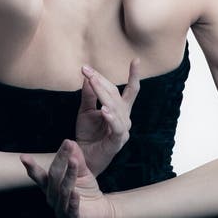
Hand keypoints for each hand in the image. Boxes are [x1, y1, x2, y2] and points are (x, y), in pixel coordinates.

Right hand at [20, 139, 114, 217]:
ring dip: (69, 175)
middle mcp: (52, 197)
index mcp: (49, 186)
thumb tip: (70, 142)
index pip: (39, 175)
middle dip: (60, 159)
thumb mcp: (81, 171)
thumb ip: (75, 158)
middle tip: (68, 144)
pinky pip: (72, 209)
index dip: (31, 167)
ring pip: (63, 190)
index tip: (23, 157)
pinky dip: (73, 201)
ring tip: (74, 161)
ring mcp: (61, 209)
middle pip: (53, 177)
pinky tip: (76, 193)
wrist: (100, 208)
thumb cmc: (86, 188)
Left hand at [75, 59, 140, 176]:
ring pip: (115, 107)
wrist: (81, 157)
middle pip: (116, 95)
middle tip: (86, 70)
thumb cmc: (87, 135)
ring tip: (92, 81)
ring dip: (102, 93)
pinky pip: (116, 127)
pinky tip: (104, 110)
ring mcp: (123, 130)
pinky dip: (111, 117)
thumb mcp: (85, 111)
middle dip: (101, 81)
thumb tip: (89, 76)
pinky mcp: (118, 141)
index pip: (129, 90)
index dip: (134, 76)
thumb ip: (89, 94)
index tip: (136, 60)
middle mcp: (125, 118)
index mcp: (120, 110)